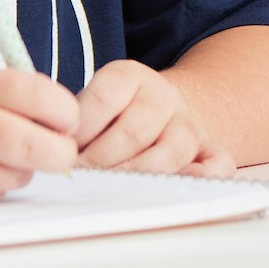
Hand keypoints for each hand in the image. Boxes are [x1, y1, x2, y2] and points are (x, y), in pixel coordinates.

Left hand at [76, 60, 233, 175]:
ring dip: (137, 176)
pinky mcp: (209, 149)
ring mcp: (189, 123)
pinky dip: (199, 178)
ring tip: (110, 190)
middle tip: (79, 178)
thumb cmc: (114, 113)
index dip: (80, 129)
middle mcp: (163, 96)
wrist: (159, 106)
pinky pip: (216, 164)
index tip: (62, 152)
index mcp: (129, 76)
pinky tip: (171, 190)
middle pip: (135, 131)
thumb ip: (76, 120)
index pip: (104, 97)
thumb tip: (52, 148)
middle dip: (101, 161)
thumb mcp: (91, 101)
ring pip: (171, 152)